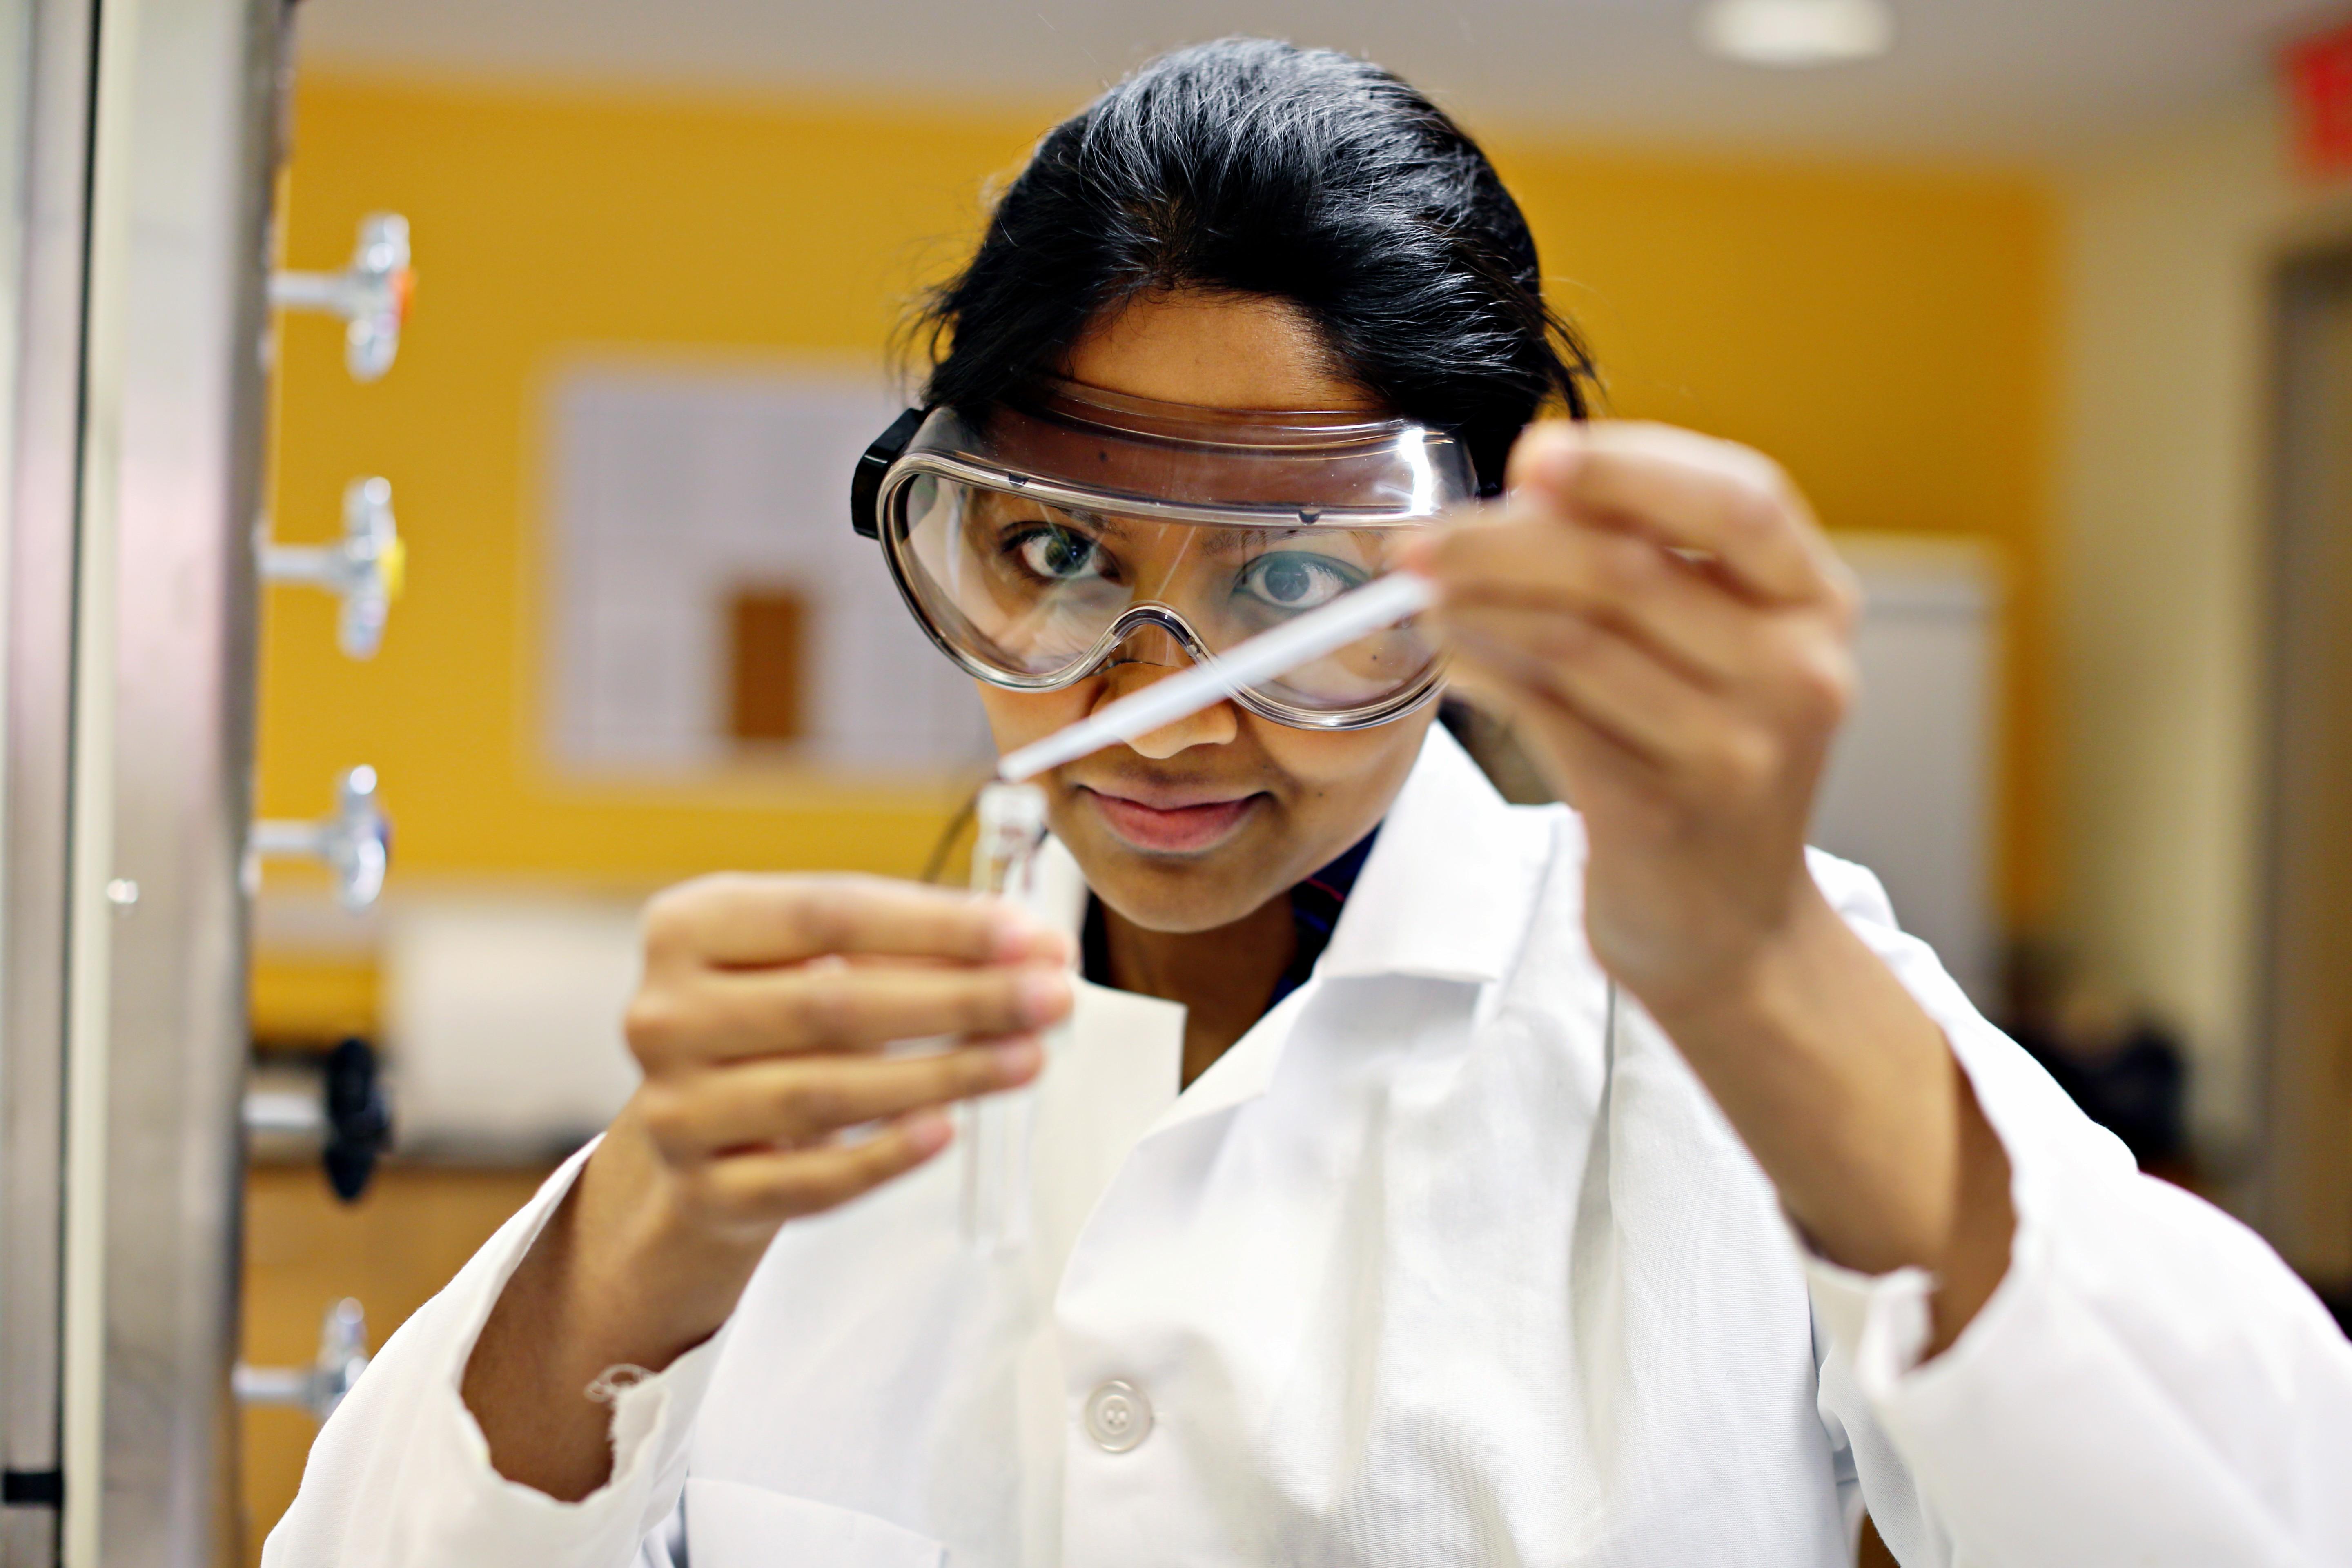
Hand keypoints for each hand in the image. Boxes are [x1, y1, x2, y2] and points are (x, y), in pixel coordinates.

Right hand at [464, 872, 1070, 1498]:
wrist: (702, 1122)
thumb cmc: (782, 1016)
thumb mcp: (819, 956)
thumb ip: (911, 946)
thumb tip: (1031, 948)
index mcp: (689, 926)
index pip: (829, 912)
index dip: (938, 925)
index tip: (1030, 936)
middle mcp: (664, 1014)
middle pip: (834, 1004)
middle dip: (960, 999)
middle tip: (1053, 998)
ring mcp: (676, 1108)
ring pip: (826, 1094)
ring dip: (943, 1075)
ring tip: (1028, 1058)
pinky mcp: (704, 1191)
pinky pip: (808, 1181)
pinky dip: (882, 1157)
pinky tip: (947, 1131)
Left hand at [1408, 420, 1859, 1013]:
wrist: (1730, 929)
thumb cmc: (1704, 762)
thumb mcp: (1718, 651)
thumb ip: (1652, 565)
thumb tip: (1526, 491)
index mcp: (1816, 605)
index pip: (1739, 499)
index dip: (1630, 467)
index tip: (1532, 455)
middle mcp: (1796, 673)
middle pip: (1630, 569)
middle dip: (1504, 541)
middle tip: (1424, 539)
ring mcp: (1736, 751)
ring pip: (1576, 641)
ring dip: (1477, 607)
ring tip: (1424, 596)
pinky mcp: (1662, 814)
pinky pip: (1548, 715)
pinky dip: (1484, 672)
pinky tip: (1452, 658)